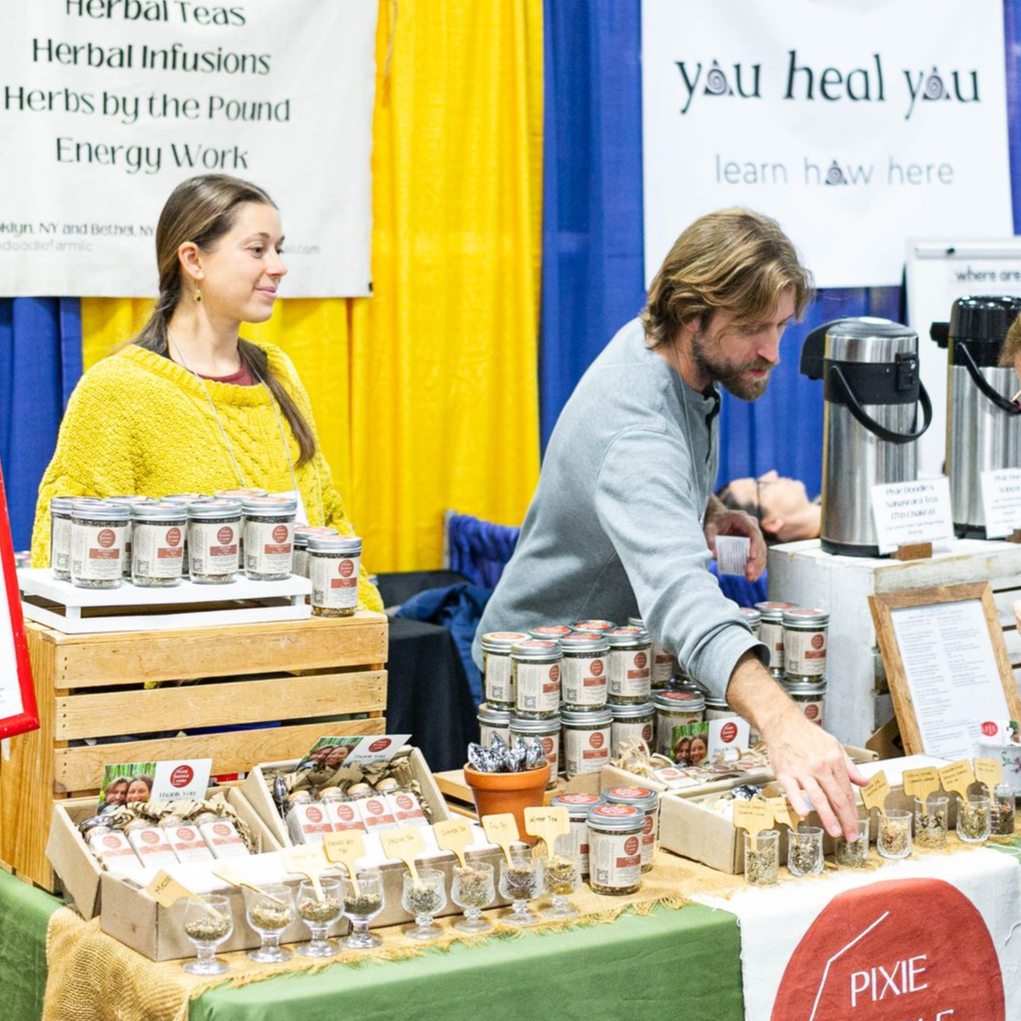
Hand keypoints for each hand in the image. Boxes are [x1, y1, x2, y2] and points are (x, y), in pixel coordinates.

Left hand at [704, 499, 766, 581]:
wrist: (718, 518)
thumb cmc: (714, 522)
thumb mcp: (709, 528)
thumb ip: (710, 539)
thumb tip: (713, 555)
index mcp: (743, 519)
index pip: (753, 532)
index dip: (755, 545)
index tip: (752, 557)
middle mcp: (752, 526)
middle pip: (760, 544)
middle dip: (756, 560)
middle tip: (749, 573)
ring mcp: (755, 535)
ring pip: (762, 551)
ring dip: (757, 566)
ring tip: (750, 578)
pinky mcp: (754, 543)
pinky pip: (759, 555)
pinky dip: (756, 566)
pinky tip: (752, 576)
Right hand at [762, 707, 867, 840]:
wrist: (783, 723)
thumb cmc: (807, 734)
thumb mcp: (834, 746)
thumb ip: (849, 766)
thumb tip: (864, 782)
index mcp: (834, 760)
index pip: (846, 791)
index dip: (852, 810)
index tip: (855, 823)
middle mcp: (820, 767)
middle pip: (836, 798)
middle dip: (845, 819)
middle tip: (850, 835)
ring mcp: (802, 771)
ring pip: (818, 798)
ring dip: (828, 817)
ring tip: (835, 832)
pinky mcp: (785, 773)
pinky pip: (793, 791)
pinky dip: (799, 803)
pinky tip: (804, 814)